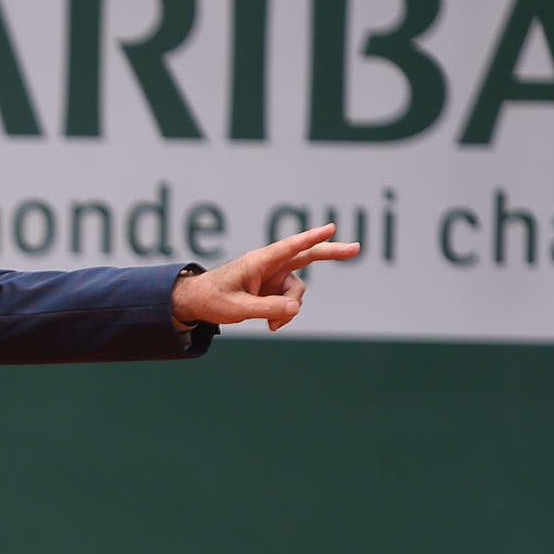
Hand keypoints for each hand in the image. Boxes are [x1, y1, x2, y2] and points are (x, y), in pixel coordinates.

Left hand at [172, 223, 360, 331]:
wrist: (198, 302)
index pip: (289, 248)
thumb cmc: (212, 299)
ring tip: (271, 325)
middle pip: (307, 256)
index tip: (330, 228)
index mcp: (259, 262)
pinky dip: (284, 314)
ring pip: (297, 292)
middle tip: (356, 249)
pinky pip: (289, 302)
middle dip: (330, 253)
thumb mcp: (237, 308)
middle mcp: (270, 265)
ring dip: (289, 310)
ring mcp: (273, 276)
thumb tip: (294, 310)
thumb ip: (266, 309)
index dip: (310, 239)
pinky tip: (271, 325)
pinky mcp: (273, 287)